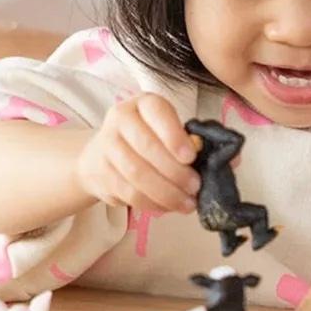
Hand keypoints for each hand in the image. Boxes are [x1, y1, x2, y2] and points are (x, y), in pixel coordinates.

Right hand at [75, 93, 200, 215]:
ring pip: (137, 173)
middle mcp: (121, 118)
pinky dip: (151, 203)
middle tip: (195, 187)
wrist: (103, 154)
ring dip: (166, 193)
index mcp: (144, 103)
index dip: (174, 136)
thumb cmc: (148, 139)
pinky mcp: (100, 172)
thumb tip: (210, 161)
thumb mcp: (167, 131)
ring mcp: (107, 144)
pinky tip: (167, 206)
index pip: (157, 113)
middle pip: (147, 146)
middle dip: (175, 171)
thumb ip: (186, 141)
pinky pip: (128, 192)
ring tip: (186, 203)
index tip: (191, 157)